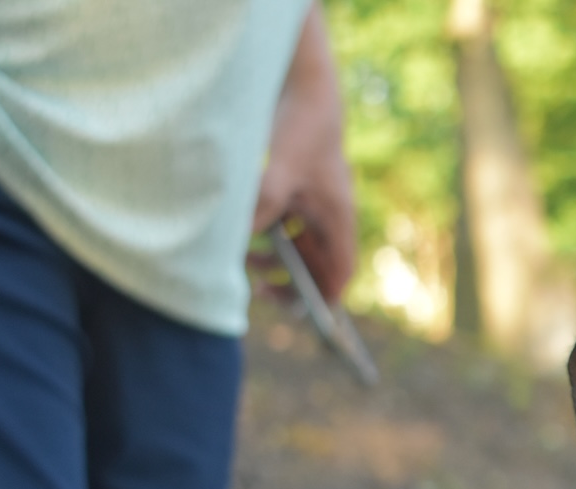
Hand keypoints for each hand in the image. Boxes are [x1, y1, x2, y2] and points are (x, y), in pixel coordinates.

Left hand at [248, 7, 354, 301]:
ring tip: (245, 261)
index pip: (338, 273)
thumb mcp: (278, 173)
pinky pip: (284, 228)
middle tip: (259, 290)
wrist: (304, 88)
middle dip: (290, 282)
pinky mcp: (296, 193)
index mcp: (337, 219)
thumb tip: (237, 243)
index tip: (301, 313)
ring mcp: (312, 206)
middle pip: (316, 266)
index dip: (324, 298)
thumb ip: (261, 210)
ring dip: (274, 260)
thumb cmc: (301, 130)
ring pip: (297, 249)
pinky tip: (244, 232)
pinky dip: (266, 237)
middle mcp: (329, 217)